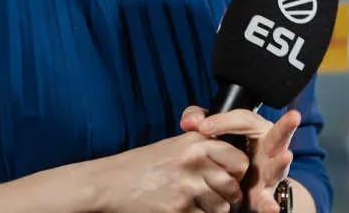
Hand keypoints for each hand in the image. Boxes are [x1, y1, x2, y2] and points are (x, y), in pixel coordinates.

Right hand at [91, 130, 249, 211]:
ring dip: (212, 210)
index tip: (228, 176)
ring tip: (193, 204)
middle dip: (227, 197)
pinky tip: (181, 210)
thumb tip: (232, 162)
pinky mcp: (179, 210)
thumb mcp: (173, 146)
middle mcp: (194, 163)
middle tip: (211, 196)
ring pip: (221, 208)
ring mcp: (187, 188)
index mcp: (195, 143)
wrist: (110, 183)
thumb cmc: (141, 166)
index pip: (238, 161)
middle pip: (233, 188)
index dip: (237, 173)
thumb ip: (202, 148)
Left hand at [179, 106, 299, 212]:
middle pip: (277, 136)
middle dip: (286, 127)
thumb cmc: (225, 149)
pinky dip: (269, 205)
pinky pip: (267, 201)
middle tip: (293, 117)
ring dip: (280, 164)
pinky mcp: (263, 196)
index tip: (202, 127)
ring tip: (285, 156)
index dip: (224, 121)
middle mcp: (269, 150)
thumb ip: (199, 119)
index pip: (245, 120)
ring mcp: (269, 174)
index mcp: (257, 130)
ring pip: (277, 168)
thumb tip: (190, 122)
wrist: (235, 184)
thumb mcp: (213, 131)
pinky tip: (271, 208)